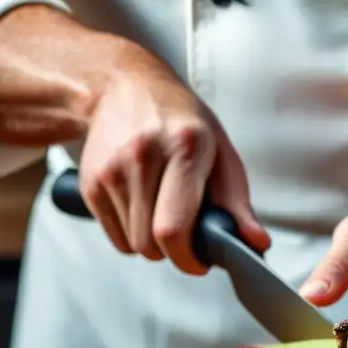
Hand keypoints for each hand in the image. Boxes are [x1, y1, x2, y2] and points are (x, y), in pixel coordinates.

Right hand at [79, 53, 269, 272]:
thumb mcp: (221, 152)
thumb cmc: (182, 122)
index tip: (199, 261)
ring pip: (132, 244)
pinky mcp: (91, 180)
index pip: (173, 228)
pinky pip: (114, 236)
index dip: (187, 258)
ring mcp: (112, 168)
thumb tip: (256, 242)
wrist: (126, 86)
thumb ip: (238, 202)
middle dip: (172, 252)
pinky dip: (131, 235)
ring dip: (152, 244)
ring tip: (163, 215)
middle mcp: (143, 155)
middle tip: (185, 237)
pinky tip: (142, 210)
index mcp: (184, 147)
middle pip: (151, 242)